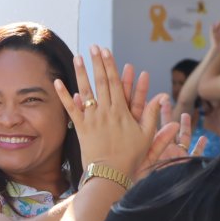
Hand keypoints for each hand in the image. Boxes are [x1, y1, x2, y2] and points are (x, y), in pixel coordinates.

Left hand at [55, 45, 164, 178]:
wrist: (110, 173)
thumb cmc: (130, 157)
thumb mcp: (146, 136)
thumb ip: (152, 115)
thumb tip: (162, 97)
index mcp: (121, 111)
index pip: (115, 83)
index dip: (110, 65)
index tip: (107, 51)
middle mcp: (105, 111)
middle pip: (100, 82)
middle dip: (97, 63)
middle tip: (93, 46)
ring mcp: (91, 118)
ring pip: (85, 91)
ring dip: (81, 73)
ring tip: (78, 57)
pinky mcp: (80, 128)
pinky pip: (71, 109)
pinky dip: (64, 95)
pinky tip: (58, 82)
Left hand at [138, 103, 205, 173]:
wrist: (159, 197)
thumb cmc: (150, 179)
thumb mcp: (151, 154)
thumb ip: (156, 137)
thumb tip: (155, 114)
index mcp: (150, 146)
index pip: (148, 124)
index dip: (149, 110)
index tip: (148, 98)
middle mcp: (162, 150)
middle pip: (163, 128)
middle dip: (165, 113)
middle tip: (164, 100)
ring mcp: (174, 157)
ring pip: (180, 139)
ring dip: (183, 127)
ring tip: (184, 115)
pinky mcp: (186, 165)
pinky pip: (194, 154)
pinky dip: (199, 147)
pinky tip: (204, 139)